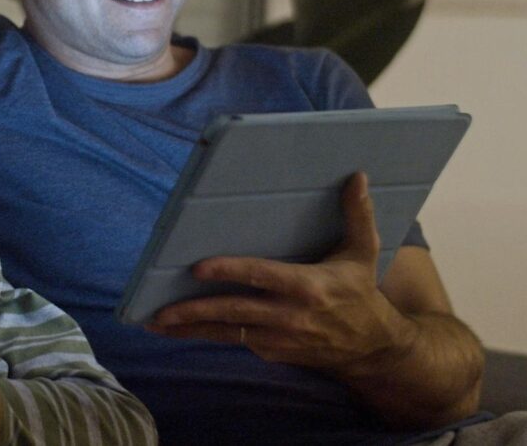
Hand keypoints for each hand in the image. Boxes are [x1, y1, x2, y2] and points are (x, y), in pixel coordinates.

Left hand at [147, 172, 413, 372]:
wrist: (371, 349)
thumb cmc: (360, 293)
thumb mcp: (363, 253)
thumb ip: (357, 214)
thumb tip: (357, 176)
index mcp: (308, 287)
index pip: (260, 277)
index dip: (229, 272)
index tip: (197, 268)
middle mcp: (289, 316)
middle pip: (234, 312)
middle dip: (194, 311)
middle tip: (160, 310)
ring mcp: (278, 338)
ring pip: (227, 332)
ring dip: (190, 329)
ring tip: (155, 323)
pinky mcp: (271, 351)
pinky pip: (234, 340)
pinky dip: (207, 333)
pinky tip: (179, 328)